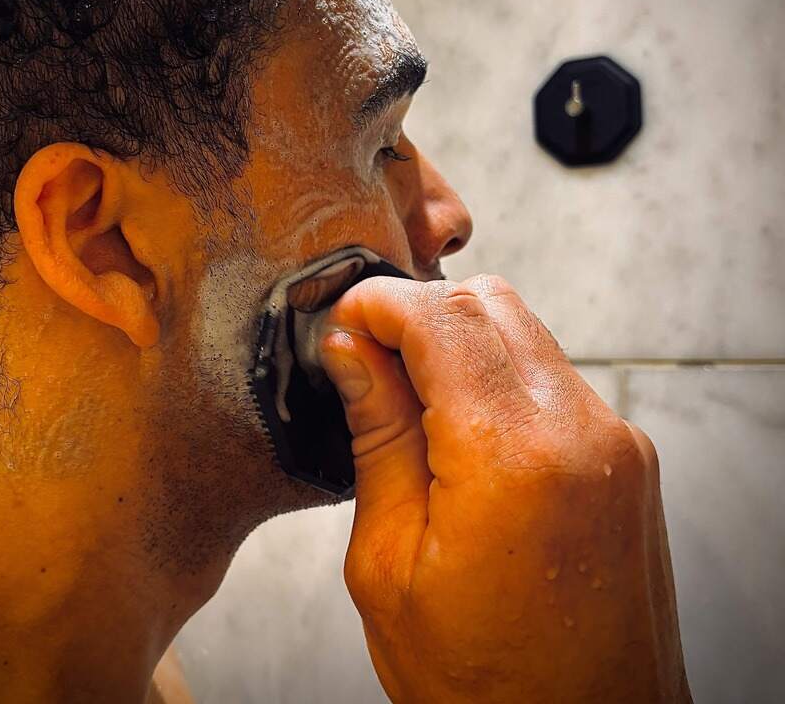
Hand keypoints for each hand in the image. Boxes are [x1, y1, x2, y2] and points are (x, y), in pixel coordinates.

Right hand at [318, 274, 691, 703]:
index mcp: (510, 459)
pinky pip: (551, 375)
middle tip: (367, 353)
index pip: (440, 318)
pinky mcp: (625, 456)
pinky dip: (496, 373)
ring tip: (407, 397)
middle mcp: (579, 432)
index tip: (342, 318)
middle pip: (490, 302)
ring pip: (523, 330)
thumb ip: (376, 435)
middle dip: (419, 309)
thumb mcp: (388, 563)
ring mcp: (614, 441)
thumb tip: (349, 349)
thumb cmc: (483, 686)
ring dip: (458, 339)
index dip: (379, 302)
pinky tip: (458, 426)